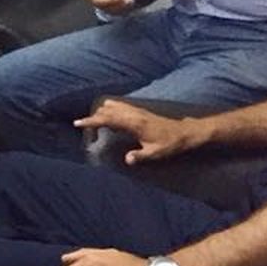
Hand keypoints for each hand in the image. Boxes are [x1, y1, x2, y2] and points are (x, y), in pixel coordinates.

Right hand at [73, 99, 202, 164]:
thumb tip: (127, 160)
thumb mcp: (156, 153)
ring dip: (102, 112)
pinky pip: (120, 106)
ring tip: (97, 123)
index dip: (91, 121)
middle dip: (94, 117)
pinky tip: (113, 119)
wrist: (187, 131)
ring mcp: (137, 111)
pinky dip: (111, 110)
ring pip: (113, 105)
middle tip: (85, 128)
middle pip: (107, 110)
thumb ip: (140, 156)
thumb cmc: (172, 143)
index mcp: (134, 123)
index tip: (78, 123)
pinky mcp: (141, 111)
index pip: (107, 119)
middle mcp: (134, 114)